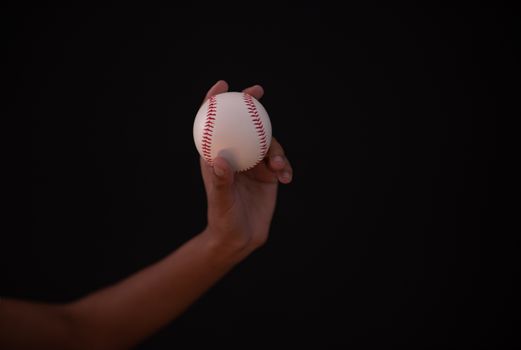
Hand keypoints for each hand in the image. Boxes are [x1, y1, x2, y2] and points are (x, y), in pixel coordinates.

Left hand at [199, 80, 292, 259]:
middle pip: (244, 124)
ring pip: (267, 142)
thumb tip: (220, 159)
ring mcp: (253, 164)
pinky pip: (281, 162)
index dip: (215, 102)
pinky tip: (286, 179)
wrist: (242, 238)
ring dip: (276, 150)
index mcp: (217, 156)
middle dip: (251, 105)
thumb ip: (221, 181)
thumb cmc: (224, 220)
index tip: (223, 87)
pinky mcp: (268, 175)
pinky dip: (286, 167)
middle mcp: (236, 155)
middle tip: (257, 92)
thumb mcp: (221, 201)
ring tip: (279, 167)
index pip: (213, 124)